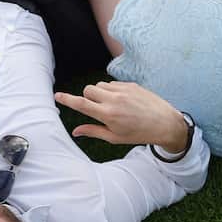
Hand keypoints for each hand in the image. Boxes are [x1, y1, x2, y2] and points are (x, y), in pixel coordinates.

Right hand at [55, 82, 190, 152]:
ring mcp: (123, 90)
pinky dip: (111, 90)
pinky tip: (123, 101)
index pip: (81, 104)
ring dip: (99, 93)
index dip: (67, 99)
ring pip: (99, 85)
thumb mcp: (114, 137)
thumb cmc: (139, 134)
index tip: (57, 95)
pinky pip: (112, 83)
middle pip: (88, 90)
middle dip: (87, 97)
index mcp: (108, 115)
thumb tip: (75, 131)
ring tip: (112, 106)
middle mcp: (113, 100)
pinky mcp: (130, 84)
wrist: (165, 123)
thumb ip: (93, 131)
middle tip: (97, 108)